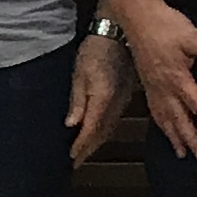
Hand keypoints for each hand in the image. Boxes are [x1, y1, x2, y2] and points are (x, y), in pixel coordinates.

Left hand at [67, 29, 130, 163]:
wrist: (118, 34)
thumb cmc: (95, 49)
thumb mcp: (80, 72)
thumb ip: (77, 101)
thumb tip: (71, 125)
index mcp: (103, 97)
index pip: (91, 129)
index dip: (81, 145)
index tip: (70, 157)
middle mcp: (116, 103)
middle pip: (102, 133)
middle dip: (88, 149)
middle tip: (75, 163)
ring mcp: (123, 99)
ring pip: (110, 128)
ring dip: (97, 142)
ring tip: (84, 153)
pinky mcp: (125, 96)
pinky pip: (114, 119)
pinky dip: (105, 131)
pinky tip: (98, 135)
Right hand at [122, 0, 196, 158]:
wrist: (136, 15)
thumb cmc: (164, 24)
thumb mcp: (193, 37)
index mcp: (178, 78)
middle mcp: (164, 87)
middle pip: (179, 119)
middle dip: (189, 139)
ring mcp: (153, 86)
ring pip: (164, 118)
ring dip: (173, 136)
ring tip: (180, 152)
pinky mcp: (146, 81)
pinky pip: (154, 109)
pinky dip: (160, 122)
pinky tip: (163, 126)